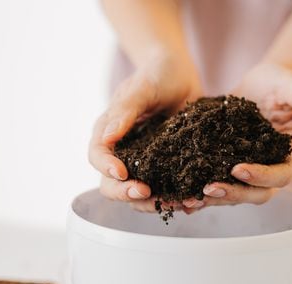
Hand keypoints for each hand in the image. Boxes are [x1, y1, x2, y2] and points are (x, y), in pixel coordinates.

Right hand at [89, 54, 201, 211]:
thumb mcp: (142, 88)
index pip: (98, 157)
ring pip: (141, 194)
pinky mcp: (167, 167)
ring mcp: (146, 162)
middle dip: (128, 193)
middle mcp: (124, 152)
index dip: (106, 168)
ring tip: (177, 202)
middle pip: (114, 184)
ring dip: (156, 202)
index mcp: (109, 132)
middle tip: (147, 193)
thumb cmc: (157, 75)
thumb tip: (106, 137)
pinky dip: (178, 198)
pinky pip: (167, 188)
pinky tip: (193, 201)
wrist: (181, 76)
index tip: (123, 174)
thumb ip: (125, 111)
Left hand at [182, 63, 291, 211]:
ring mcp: (252, 170)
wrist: (259, 84)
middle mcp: (273, 168)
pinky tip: (182, 196)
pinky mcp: (230, 167)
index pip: (282, 175)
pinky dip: (201, 193)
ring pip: (235, 194)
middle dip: (233, 193)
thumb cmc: (280, 83)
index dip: (262, 176)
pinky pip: (218, 184)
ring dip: (213, 198)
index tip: (238, 168)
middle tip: (208, 188)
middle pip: (257, 193)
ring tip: (189, 198)